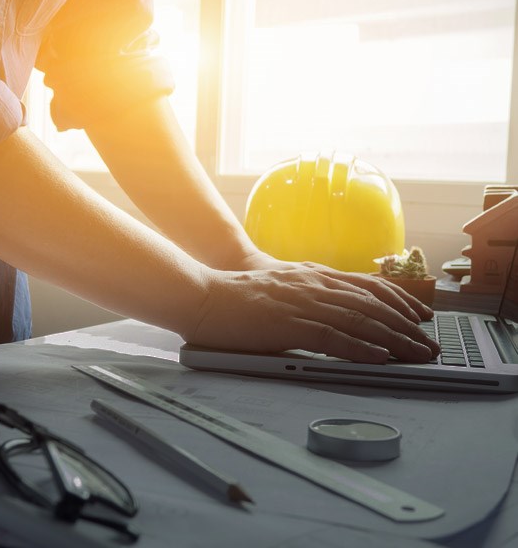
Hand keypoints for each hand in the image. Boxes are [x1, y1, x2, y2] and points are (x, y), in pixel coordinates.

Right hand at [185, 261, 440, 363]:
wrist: (203, 294)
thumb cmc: (236, 295)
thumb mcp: (279, 285)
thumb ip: (306, 292)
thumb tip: (329, 308)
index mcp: (312, 275)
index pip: (367, 285)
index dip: (399, 299)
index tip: (420, 314)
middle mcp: (313, 285)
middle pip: (372, 304)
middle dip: (406, 324)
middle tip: (430, 343)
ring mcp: (302, 304)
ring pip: (360, 320)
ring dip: (394, 338)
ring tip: (418, 353)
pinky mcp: (288, 325)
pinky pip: (332, 337)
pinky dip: (360, 348)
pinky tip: (379, 357)